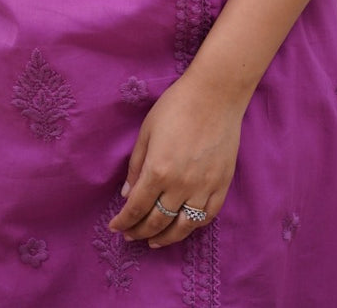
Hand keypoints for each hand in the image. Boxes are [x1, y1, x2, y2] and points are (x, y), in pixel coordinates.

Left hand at [108, 72, 246, 248]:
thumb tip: (126, 195)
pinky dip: (193, 226)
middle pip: (157, 221)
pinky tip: (183, 226)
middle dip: (140, 232)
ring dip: (165, 238)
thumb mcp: (147, 131)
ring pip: (183, 226)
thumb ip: (136, 166)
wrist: (215, 94)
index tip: (114, 228)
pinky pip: (207, 216)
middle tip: (130, 236)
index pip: (136, 207)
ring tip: (153, 242)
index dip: (123, 221)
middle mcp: (180, 184)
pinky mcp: (222, 185)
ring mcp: (204, 187)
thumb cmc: (176, 106)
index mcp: (158, 170)